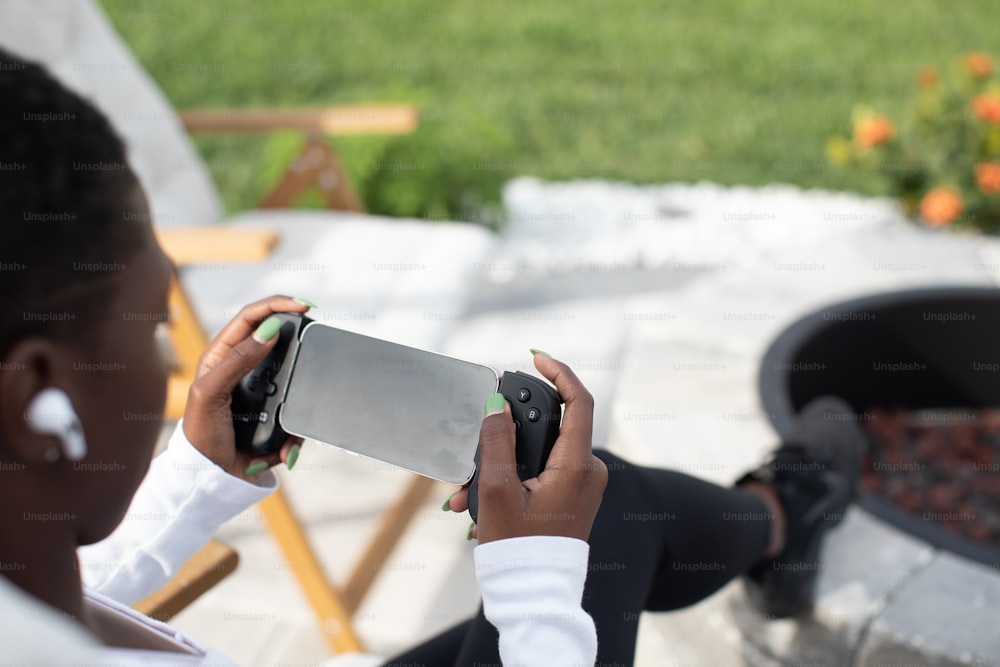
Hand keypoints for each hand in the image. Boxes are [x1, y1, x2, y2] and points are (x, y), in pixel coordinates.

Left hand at [181, 295, 309, 479]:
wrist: (210, 479)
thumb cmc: (200, 434)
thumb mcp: (210, 392)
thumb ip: (238, 360)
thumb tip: (269, 330)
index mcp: (223, 355)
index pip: (252, 318)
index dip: (277, 304)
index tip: (303, 305)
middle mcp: (245, 368)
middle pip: (280, 342)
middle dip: (298, 348)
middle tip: (314, 342)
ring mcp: (264, 392)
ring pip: (296, 381)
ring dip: (298, 401)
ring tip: (285, 421)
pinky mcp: (277, 416)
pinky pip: (298, 416)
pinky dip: (294, 435)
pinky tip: (283, 449)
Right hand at [446, 353, 607, 542]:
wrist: (534, 597)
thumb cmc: (519, 550)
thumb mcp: (498, 492)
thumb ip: (496, 443)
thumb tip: (496, 405)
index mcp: (578, 465)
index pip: (579, 401)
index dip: (559, 372)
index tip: (535, 357)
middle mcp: (587, 470)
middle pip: (548, 427)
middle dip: (504, 435)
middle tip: (473, 443)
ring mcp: (579, 485)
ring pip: (536, 453)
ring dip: (498, 465)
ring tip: (464, 492)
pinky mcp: (569, 496)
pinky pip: (537, 473)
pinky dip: (508, 481)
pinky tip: (475, 504)